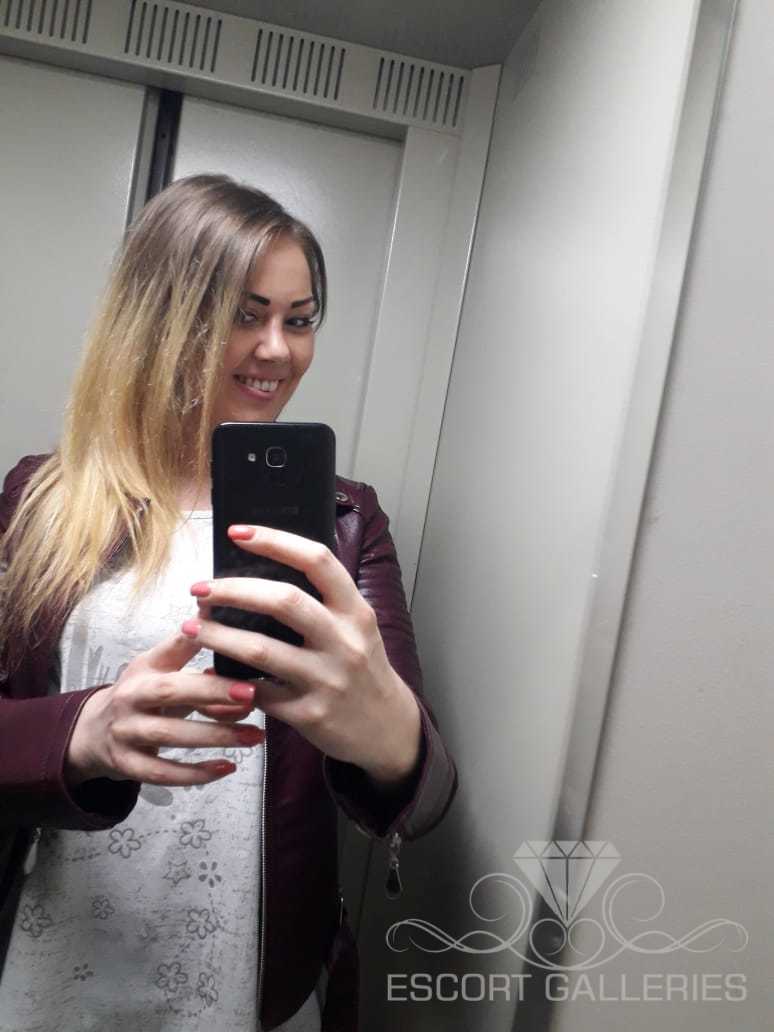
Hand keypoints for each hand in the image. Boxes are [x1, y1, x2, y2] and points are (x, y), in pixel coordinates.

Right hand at [65, 618, 264, 787]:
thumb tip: (247, 678)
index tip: (237, 640)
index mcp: (145, 666)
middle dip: (212, 691)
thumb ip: (203, 675)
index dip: (200, 640)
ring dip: (216, 735)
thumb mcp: (163, 673)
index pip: (173, 648)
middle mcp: (130, 696)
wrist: (91, 732)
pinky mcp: (126, 764)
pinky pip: (162, 772)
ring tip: (254, 736)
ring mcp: (125, 731)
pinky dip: (195, 773)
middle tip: (252, 694)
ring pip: (171, 734)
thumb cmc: (142, 696)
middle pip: (171, 690)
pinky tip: (227, 767)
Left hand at [183, 524, 421, 787]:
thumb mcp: (358, 626)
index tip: (238, 533)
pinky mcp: (310, 715)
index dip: (275, 541)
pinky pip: (258, 693)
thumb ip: (323, 600)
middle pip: (283, 601)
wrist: (387, 728)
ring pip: (260, 650)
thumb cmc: (362, 667)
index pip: (317, 561)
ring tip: (191, 626)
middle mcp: (345, 642)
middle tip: (200, 588)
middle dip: (233, 590)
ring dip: (218, 635)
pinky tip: (210, 673)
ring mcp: (328, 680)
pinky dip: (229, 682)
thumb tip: (265, 565)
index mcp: (356, 611)